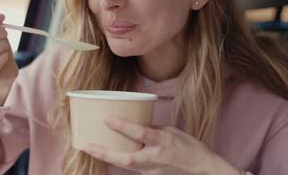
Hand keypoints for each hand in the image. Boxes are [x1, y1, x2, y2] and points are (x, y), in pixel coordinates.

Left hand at [82, 117, 240, 174]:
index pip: (140, 133)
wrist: (202, 169)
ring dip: (107, 156)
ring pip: (126, 164)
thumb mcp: (171, 131)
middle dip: (104, 152)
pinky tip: (111, 153)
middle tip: (86, 146)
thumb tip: (134, 125)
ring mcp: (151, 169)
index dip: (123, 126)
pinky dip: (122, 159)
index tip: (107, 119)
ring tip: (91, 148)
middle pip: (125, 158)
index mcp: (162, 141)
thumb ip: (152, 129)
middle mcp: (155, 157)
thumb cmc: (189, 147)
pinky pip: (133, 166)